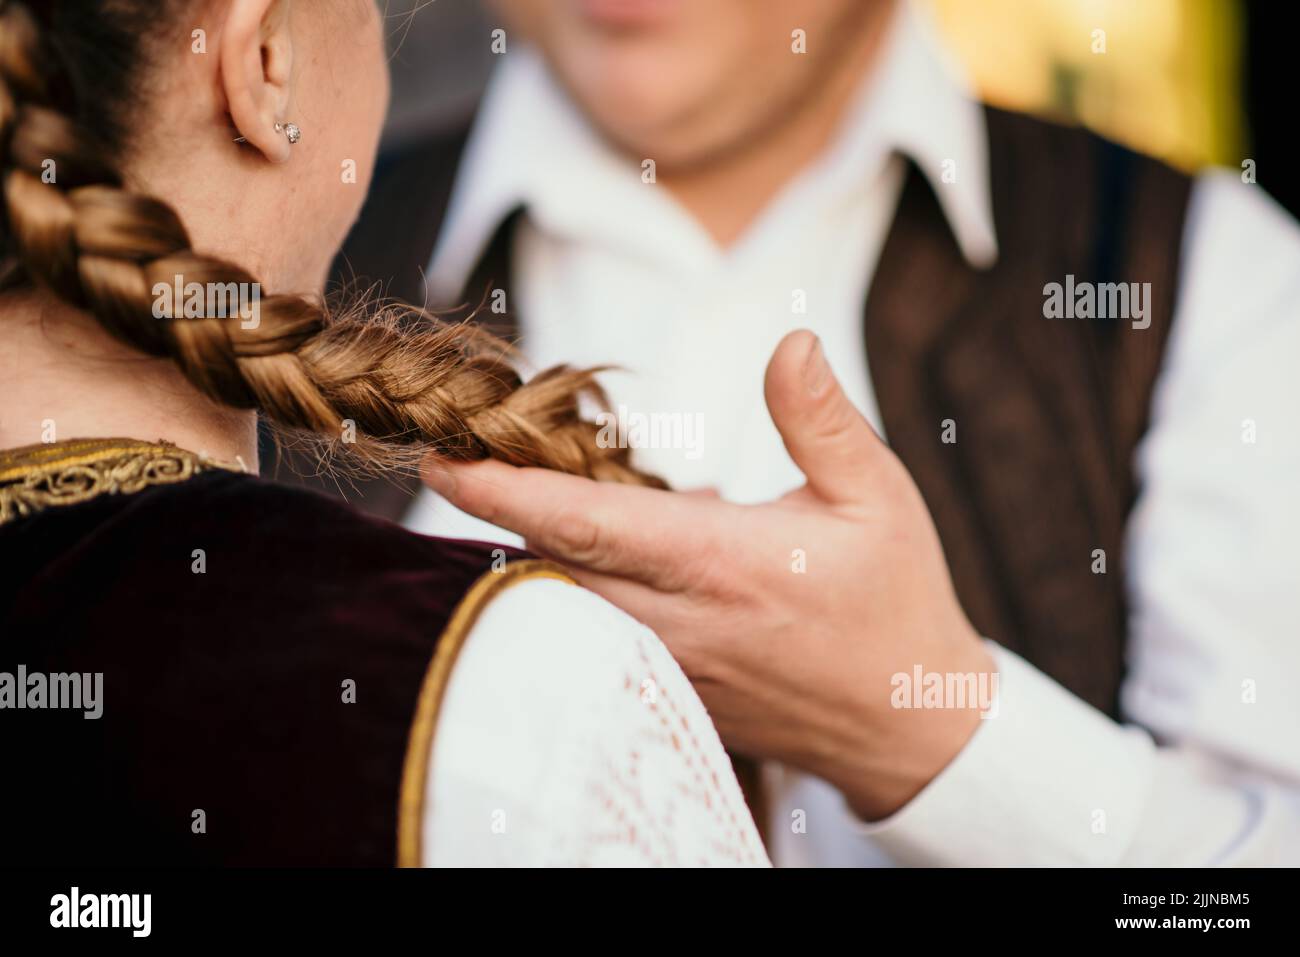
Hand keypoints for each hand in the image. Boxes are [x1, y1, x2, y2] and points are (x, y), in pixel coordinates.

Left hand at [422, 331, 995, 819]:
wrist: (905, 720)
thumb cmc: (894, 600)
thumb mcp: (877, 496)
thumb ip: (820, 419)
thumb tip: (790, 341)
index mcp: (720, 565)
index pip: (585, 524)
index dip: (503, 491)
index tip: (441, 458)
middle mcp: (677, 623)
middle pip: (549, 564)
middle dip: (498, 510)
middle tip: (469, 451)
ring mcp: (666, 668)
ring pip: (564, 604)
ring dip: (535, 548)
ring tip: (531, 490)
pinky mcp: (668, 693)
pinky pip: (596, 634)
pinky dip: (574, 587)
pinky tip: (605, 552)